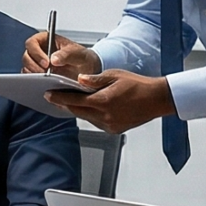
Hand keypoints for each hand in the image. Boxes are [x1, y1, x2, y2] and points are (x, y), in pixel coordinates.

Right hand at [23, 32, 100, 77]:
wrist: (87, 71)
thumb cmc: (82, 57)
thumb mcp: (79, 53)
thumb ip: (67, 54)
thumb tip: (54, 59)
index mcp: (46, 40)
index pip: (32, 43)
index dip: (36, 53)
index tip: (47, 63)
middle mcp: (38, 51)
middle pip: (26, 57)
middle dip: (34, 66)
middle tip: (46, 74)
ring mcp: (37, 64)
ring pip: (26, 68)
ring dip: (34, 75)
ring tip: (48, 80)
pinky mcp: (38, 76)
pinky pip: (30, 79)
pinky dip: (35, 82)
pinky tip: (46, 85)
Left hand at [45, 70, 178, 132]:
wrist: (157, 99)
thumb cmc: (138, 85)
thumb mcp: (114, 75)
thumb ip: (95, 80)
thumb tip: (79, 80)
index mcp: (104, 101)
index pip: (75, 100)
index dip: (59, 97)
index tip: (48, 94)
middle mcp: (106, 116)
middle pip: (77, 110)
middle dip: (64, 104)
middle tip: (53, 97)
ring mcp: (110, 125)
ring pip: (86, 117)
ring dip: (77, 109)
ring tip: (69, 100)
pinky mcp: (114, 130)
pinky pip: (96, 122)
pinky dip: (90, 115)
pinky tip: (88, 107)